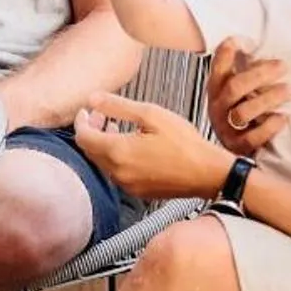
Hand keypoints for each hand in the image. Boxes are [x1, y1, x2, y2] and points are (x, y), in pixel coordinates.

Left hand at [74, 92, 234, 199]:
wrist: (209, 173)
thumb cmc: (185, 143)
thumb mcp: (151, 115)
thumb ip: (117, 106)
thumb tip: (92, 99)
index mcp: (117, 152)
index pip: (83, 137)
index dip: (80, 121)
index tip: (85, 111)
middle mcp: (117, 172)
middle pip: (90, 151)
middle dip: (91, 131)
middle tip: (100, 116)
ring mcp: (127, 185)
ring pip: (102, 163)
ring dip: (103, 145)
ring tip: (114, 127)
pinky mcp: (137, 192)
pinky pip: (117, 173)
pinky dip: (115, 158)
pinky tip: (130, 147)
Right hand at [207, 38, 290, 156]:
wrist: (230, 157)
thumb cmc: (246, 117)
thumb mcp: (241, 93)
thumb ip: (248, 74)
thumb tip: (260, 51)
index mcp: (216, 91)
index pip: (217, 69)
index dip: (224, 54)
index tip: (237, 40)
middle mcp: (218, 108)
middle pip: (235, 87)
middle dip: (260, 74)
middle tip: (282, 66)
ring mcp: (226, 128)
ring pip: (243, 112)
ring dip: (268, 99)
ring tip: (287, 90)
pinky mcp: (238, 147)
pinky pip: (252, 137)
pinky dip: (269, 126)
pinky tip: (283, 118)